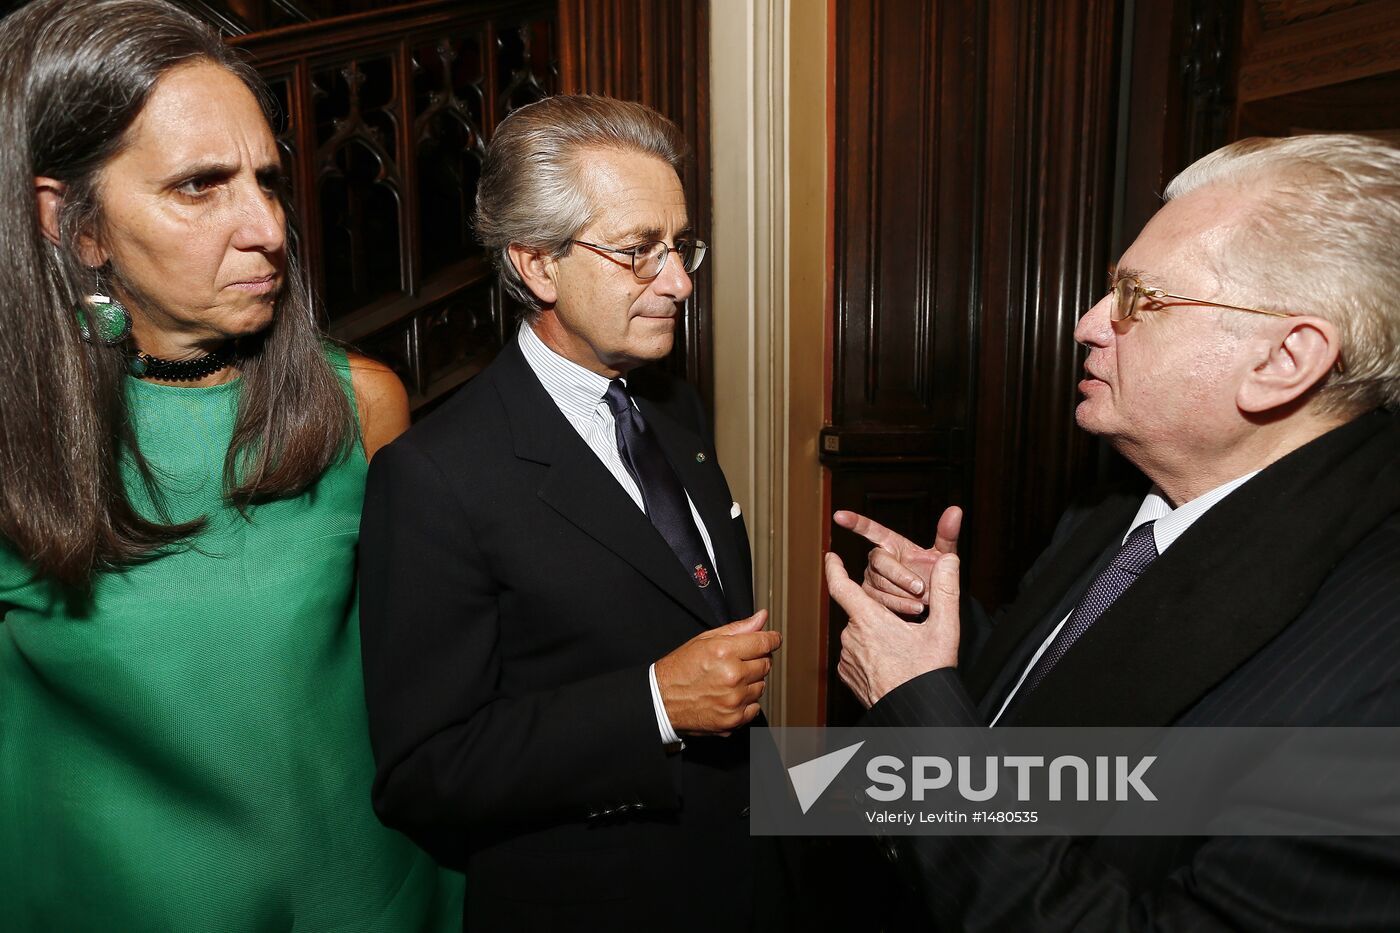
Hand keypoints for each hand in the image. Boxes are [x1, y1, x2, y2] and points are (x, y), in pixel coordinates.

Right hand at [655, 610, 779, 734]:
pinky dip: (746, 702)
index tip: (772, 640)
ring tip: (728, 680)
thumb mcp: (704, 640)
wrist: (661, 700)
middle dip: (756, 660)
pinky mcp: (733, 719)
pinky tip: (728, 696)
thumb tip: (762, 617)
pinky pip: (755, 707)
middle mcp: (732, 676)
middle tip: (737, 662)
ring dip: (750, 682)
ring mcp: (734, 700)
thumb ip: (738, 629)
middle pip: (766, 664)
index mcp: (724, 652)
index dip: (772, 639)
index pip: (764, 643)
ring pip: (761, 686)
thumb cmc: (680, 669)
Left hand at [825, 551, 959, 707]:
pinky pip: (856, 655)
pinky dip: (870, 654)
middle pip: (861, 613)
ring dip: (875, 636)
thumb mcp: (944, 630)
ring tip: (902, 652)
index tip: (831, 557)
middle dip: (880, 613)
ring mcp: (846, 658)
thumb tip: (949, 560)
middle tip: (907, 628)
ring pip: (859, 635)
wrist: (915, 714)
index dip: (834, 568)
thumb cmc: (928, 675)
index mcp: (869, 620)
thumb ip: (946, 591)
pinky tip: (890, 664)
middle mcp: (851, 637)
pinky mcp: (847, 675)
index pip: (841, 585)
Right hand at [833, 506, 961, 614]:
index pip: (872, 530)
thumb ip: (947, 534)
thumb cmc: (935, 576)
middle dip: (899, 575)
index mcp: (892, 545)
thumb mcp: (943, 556)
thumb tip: (956, 510)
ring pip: (877, 585)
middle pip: (879, 561)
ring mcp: (871, 579)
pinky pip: (876, 602)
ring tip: (921, 604)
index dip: (856, 522)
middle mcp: (877, 560)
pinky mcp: (869, 599)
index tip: (839, 515)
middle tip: (920, 588)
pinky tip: (912, 611)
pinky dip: (896, 607)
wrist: (934, 606)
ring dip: (900, 595)